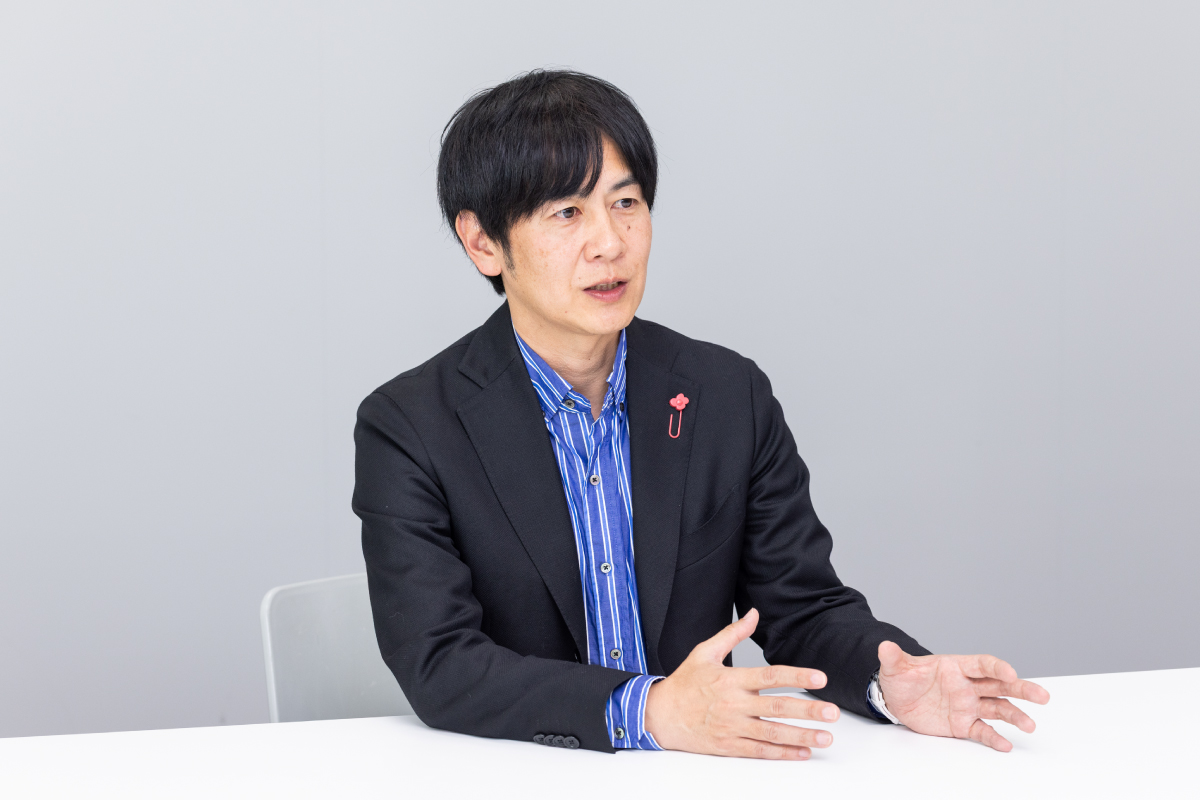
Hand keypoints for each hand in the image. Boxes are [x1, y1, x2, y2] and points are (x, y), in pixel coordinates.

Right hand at [644, 609, 839, 759]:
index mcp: (731, 679)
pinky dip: (782, 753)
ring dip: (802, 736)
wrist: (660, 715)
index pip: (770, 676)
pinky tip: (801, 752)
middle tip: (833, 712)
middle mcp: (734, 704)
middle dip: (808, 711)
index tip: (820, 678)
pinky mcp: (728, 746)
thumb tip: (754, 614)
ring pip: (772, 734)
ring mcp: (732, 728)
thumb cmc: (684, 682)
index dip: (797, 676)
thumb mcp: (704, 651)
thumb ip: (732, 634)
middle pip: (777, 708)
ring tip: (825, 738)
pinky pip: (759, 751)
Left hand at [877, 641, 1050, 751]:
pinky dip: (994, 738)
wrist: (897, 700)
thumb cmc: (902, 678)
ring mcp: (968, 705)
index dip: (997, 667)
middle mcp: (967, 685)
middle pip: (999, 685)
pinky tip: (1006, 745)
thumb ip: (893, 657)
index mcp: (955, 667)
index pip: (981, 664)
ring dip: (1015, 715)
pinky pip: (982, 730)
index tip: (1011, 673)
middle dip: (1021, 689)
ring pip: (998, 708)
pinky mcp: (963, 724)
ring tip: (1030, 725)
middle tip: (1042, 696)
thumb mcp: (895, 667)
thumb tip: (884, 646)